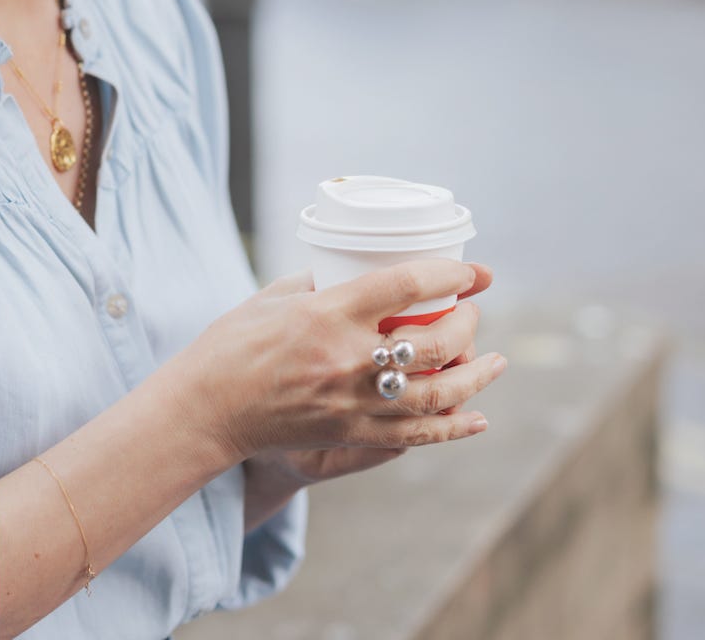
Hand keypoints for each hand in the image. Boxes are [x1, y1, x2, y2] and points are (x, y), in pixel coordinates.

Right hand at [186, 258, 503, 466]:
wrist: (208, 407)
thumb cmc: (232, 343)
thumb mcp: (274, 296)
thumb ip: (320, 283)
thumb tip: (356, 269)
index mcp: (328, 314)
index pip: (406, 287)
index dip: (450, 276)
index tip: (474, 273)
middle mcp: (349, 359)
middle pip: (433, 342)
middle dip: (467, 323)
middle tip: (472, 311)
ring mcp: (354, 402)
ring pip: (439, 393)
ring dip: (476, 375)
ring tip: (496, 361)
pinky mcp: (352, 433)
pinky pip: (418, 435)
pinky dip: (454, 426)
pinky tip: (477, 417)